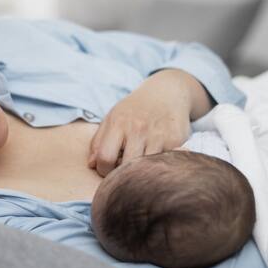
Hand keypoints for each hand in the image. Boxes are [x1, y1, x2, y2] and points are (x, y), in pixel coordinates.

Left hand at [87, 69, 211, 176]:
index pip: (105, 158)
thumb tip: (91, 165)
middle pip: (126, 166)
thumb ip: (98, 142)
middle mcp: (138, 129)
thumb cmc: (135, 110)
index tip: (108, 169)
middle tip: (125, 170)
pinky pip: (162, 163)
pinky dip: (157, 165)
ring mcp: (158, 136)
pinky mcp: (176, 141)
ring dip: (141, 171)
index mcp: (118, 123)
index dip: (104, 170)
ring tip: (140, 164)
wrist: (167, 93)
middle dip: (123, 174)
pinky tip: (155, 157)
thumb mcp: (112, 118)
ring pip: (145, 168)